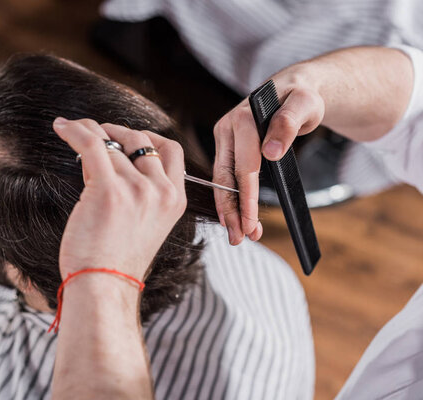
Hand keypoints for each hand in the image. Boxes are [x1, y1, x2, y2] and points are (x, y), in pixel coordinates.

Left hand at [52, 118, 186, 281]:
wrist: (103, 287)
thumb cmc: (115, 262)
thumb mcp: (143, 224)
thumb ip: (139, 193)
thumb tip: (110, 157)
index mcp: (175, 200)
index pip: (170, 150)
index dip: (148, 136)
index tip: (127, 136)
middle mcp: (160, 191)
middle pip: (140, 140)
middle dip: (116, 131)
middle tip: (96, 133)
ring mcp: (137, 190)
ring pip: (112, 144)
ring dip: (89, 132)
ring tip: (72, 131)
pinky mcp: (109, 190)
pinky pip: (92, 145)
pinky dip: (75, 131)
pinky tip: (62, 127)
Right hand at [213, 63, 324, 244]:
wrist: (292, 89)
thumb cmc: (301, 97)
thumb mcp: (304, 104)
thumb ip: (287, 124)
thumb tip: (270, 152)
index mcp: (241, 120)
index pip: (243, 168)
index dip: (247, 198)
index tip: (251, 223)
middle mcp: (226, 129)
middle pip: (225, 178)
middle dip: (232, 211)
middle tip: (240, 238)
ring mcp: (225, 139)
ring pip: (223, 180)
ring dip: (229, 210)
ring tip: (238, 235)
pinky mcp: (228, 147)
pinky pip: (227, 176)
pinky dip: (231, 198)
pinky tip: (237, 216)